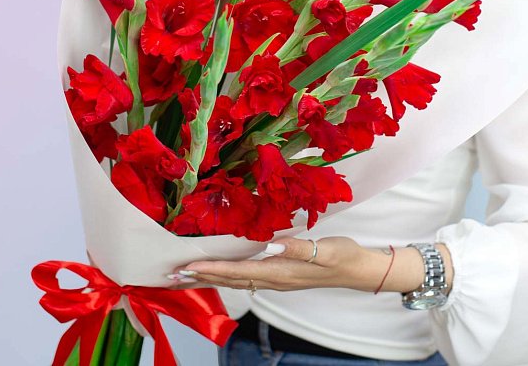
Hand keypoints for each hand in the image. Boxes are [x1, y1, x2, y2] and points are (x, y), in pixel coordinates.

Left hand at [171, 236, 395, 292]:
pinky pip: (245, 278)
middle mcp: (274, 279)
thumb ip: (298, 248)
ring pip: (235, 281)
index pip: (238, 272)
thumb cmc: (342, 256)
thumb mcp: (325, 250)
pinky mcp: (280, 274)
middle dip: (200, 278)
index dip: (211, 269)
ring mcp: (276, 279)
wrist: (357, 269)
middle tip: (170, 276)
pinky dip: (226, 275)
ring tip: (184, 276)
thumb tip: (270, 246)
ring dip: (208, 279)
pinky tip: (219, 271)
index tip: (187, 266)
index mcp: (280, 272)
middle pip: (230, 281)